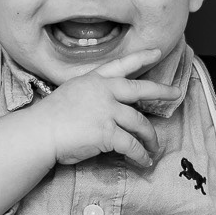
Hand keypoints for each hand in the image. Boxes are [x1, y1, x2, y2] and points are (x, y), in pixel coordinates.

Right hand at [35, 50, 183, 167]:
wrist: (39, 132)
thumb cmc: (50, 118)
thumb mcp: (71, 93)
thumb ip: (91, 94)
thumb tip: (108, 105)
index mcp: (94, 80)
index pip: (121, 64)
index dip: (141, 57)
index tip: (157, 52)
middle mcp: (104, 91)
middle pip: (140, 89)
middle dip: (161, 91)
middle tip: (176, 93)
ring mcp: (107, 111)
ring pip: (140, 123)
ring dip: (150, 138)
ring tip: (154, 148)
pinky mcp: (108, 132)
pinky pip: (132, 145)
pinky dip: (140, 156)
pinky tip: (144, 162)